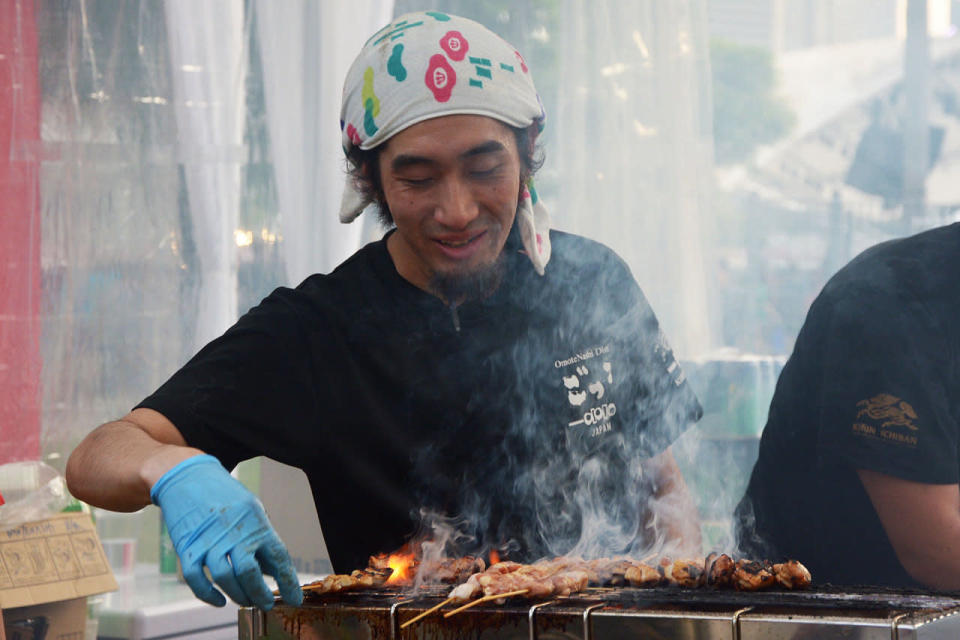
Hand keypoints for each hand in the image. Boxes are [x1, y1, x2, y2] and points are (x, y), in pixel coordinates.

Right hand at [151, 454, 302, 608]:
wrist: (188, 477)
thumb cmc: (224, 495)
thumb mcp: (252, 510)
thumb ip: (262, 539)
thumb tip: (273, 570)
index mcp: (256, 522)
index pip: (278, 557)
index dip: (288, 582)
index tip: (294, 598)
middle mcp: (234, 532)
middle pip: (250, 572)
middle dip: (260, 594)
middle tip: (266, 604)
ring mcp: (209, 540)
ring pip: (225, 577)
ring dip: (238, 595)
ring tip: (246, 602)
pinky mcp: (188, 547)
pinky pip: (196, 579)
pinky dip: (208, 594)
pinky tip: (219, 600)